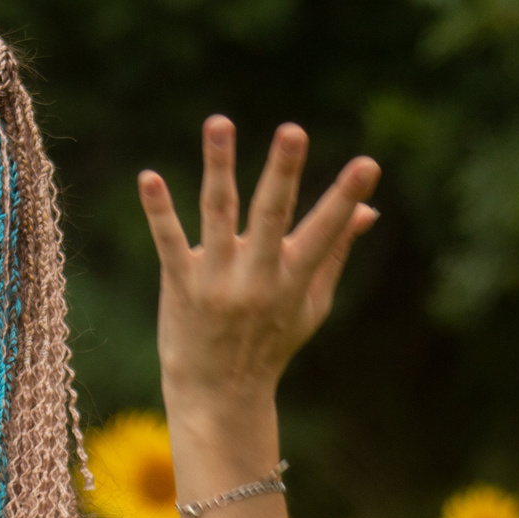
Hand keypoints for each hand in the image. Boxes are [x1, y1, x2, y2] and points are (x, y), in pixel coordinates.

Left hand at [140, 117, 379, 411]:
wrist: (219, 395)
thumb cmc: (270, 344)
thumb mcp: (311, 304)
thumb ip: (336, 252)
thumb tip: (369, 210)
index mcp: (294, 278)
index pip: (326, 231)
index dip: (346, 198)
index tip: (369, 164)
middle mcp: (258, 276)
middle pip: (272, 216)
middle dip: (284, 173)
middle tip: (294, 130)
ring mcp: (218, 280)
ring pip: (218, 215)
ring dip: (219, 167)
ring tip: (219, 122)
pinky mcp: (181, 284)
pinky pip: (170, 242)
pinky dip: (159, 211)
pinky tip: (149, 178)